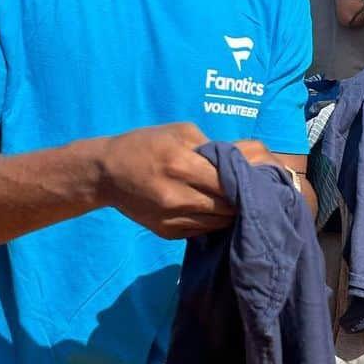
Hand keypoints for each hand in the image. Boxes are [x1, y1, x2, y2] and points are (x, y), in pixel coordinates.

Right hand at [99, 124, 273, 239]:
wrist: (106, 172)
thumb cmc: (145, 144)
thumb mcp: (180, 131)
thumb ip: (213, 147)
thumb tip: (242, 162)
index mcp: (181, 165)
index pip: (228, 182)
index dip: (246, 182)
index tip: (258, 179)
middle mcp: (177, 197)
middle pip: (226, 207)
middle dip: (243, 201)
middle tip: (254, 193)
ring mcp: (171, 218)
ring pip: (217, 223)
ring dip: (230, 214)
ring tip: (239, 203)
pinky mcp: (167, 232)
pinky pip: (202, 231)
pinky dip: (213, 222)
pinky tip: (216, 212)